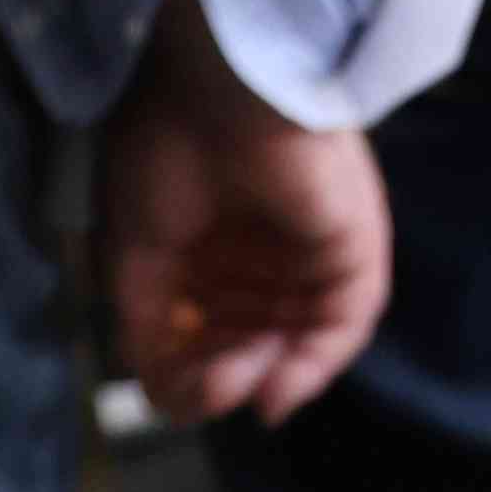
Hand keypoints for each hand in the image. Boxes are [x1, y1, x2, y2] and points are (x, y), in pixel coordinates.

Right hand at [97, 0, 391, 427]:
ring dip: (264, 376)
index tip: (170, 382)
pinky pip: (347, 321)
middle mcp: (268, 257)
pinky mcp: (355, 244)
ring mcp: (313, 251)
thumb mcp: (136, 265)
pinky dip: (313, 364)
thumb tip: (179, 405)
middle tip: (207, 384)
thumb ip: (152, 340)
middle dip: (225, 380)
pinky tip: (275, 380)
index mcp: (214, 254)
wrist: (211, 86)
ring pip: (299, 345)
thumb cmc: (163, 152)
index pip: (209, 341)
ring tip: (236, 374)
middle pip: (255, 349)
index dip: (189, 375)